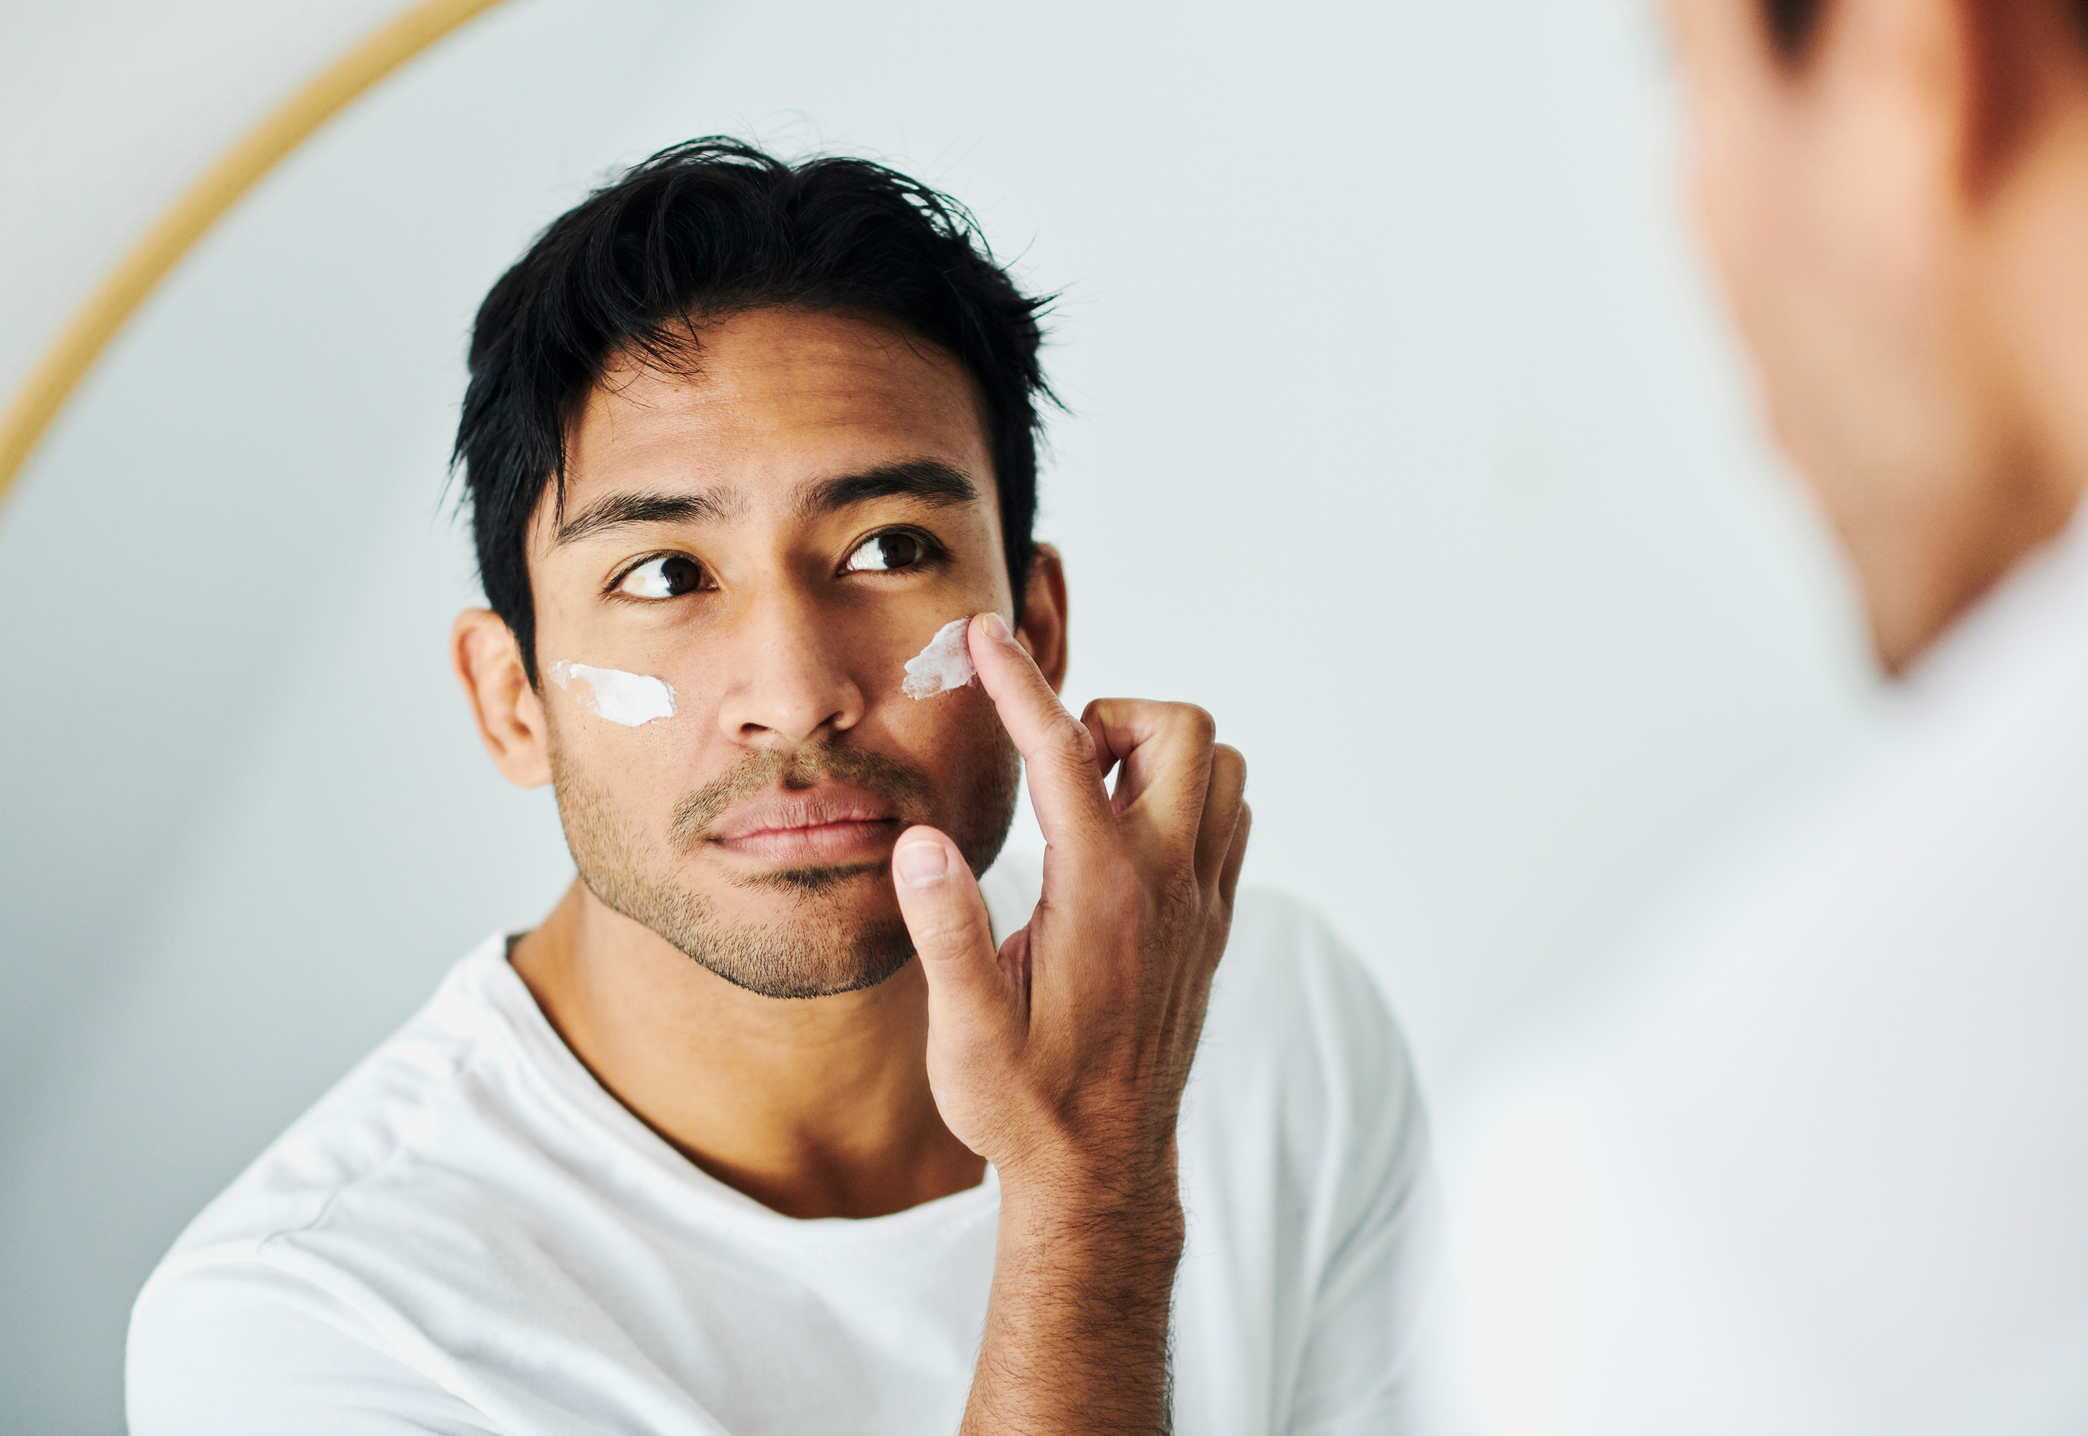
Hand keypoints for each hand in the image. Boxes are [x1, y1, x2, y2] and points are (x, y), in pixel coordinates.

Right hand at [891, 611, 1249, 1201]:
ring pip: (1220, 768)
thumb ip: (946, 932)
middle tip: (1054, 766)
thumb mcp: (964, 1033)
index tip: (982, 634)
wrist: (1102, 1173)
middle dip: (1109, 716)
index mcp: (1101, 896)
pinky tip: (1124, 839)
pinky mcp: (1214, 924)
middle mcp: (1168, 885)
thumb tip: (922, 842)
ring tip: (1087, 801)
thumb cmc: (1023, 1105)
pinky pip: (1229, 817)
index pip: (1063, 753)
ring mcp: (1202, 903)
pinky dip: (1186, 796)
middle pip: (1179, 731)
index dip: (1016, 682)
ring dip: (1156, 754)